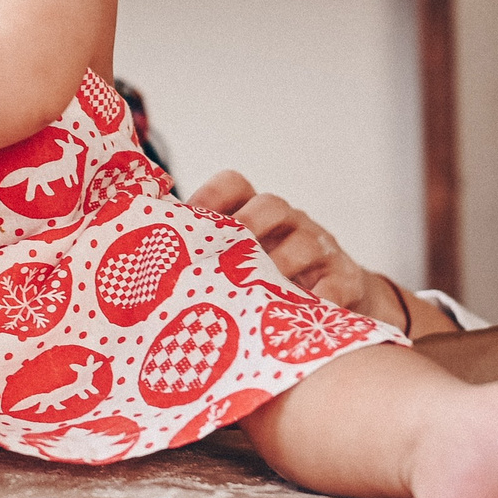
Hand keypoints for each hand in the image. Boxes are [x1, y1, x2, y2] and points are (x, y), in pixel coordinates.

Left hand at [188, 169, 404, 324]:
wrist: (341, 297)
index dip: (210, 196)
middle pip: (271, 205)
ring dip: (281, 265)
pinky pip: (337, 283)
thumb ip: (210, 258)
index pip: (234, 185)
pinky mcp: (346, 278)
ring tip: (258, 290)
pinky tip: (300, 312)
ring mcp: (321, 248)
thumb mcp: (246, 260)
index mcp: (258, 214)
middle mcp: (290, 222)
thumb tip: (150, 269)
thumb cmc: (275, 278)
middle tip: (223, 255)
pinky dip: (321, 298)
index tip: (189, 218)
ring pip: (305, 243)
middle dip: (247, 225)